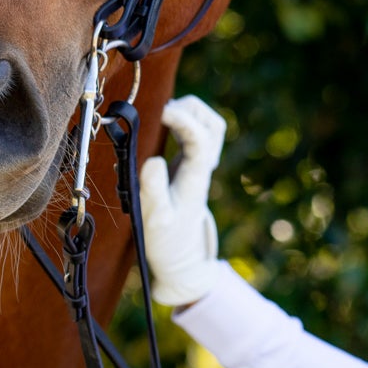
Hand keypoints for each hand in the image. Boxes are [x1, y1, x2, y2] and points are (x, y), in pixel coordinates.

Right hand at [140, 95, 227, 305]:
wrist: (180, 257)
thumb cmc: (166, 240)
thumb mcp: (155, 219)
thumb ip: (153, 190)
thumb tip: (153, 161)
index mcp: (195, 178)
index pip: (201, 140)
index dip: (184, 121)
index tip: (162, 112)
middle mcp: (202, 167)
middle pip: (215, 126)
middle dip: (193, 111)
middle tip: (164, 113)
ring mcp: (198, 165)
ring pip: (209, 126)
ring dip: (190, 113)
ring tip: (164, 116)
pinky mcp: (189, 165)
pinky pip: (196, 134)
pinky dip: (183, 122)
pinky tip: (164, 125)